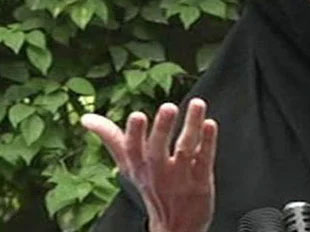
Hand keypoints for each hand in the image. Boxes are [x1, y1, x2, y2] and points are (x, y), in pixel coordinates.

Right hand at [81, 98, 217, 231]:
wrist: (176, 226)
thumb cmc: (152, 186)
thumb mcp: (129, 166)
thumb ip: (112, 139)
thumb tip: (86, 118)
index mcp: (138, 166)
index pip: (132, 150)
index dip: (134, 134)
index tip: (137, 115)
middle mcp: (158, 172)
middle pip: (157, 150)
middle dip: (161, 129)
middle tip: (168, 107)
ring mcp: (180, 178)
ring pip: (185, 150)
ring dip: (192, 126)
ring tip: (197, 104)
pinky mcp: (201, 182)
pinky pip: (204, 161)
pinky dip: (208, 143)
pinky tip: (210, 124)